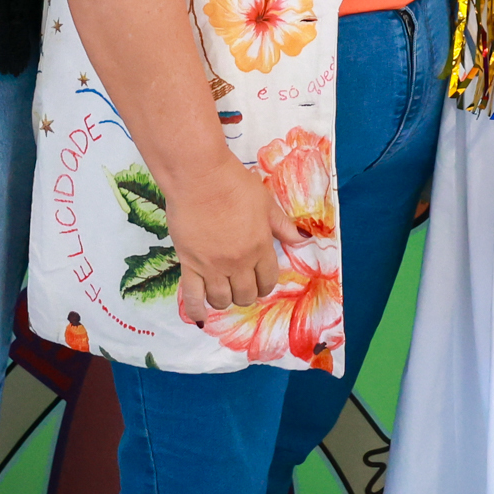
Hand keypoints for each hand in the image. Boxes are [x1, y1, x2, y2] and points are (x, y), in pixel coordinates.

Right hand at [167, 156, 297, 326]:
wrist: (199, 177)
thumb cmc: (234, 184)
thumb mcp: (266, 202)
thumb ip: (283, 225)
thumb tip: (303, 240)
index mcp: (260, 247)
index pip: (268, 279)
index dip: (265, 283)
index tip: (260, 280)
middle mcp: (238, 262)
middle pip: (246, 294)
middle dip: (247, 293)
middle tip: (242, 285)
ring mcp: (213, 266)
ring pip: (222, 299)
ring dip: (225, 300)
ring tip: (224, 292)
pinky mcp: (190, 264)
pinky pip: (193, 296)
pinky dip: (198, 310)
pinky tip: (201, 317)